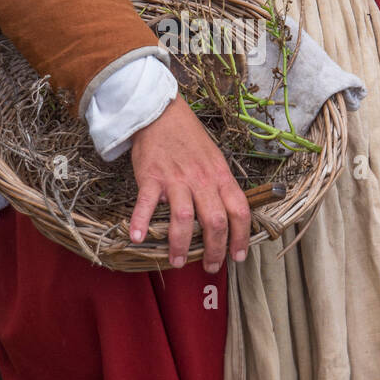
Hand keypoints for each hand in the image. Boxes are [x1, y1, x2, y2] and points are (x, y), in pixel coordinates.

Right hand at [128, 94, 250, 272]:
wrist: (161, 113)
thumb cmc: (189, 139)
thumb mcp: (215, 159)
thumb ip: (220, 186)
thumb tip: (229, 217)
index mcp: (220, 175)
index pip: (239, 210)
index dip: (241, 237)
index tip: (238, 255)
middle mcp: (201, 179)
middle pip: (215, 221)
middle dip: (215, 250)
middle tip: (210, 266)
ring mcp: (175, 179)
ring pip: (184, 218)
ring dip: (181, 245)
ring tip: (178, 261)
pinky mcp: (151, 177)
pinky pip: (146, 203)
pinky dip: (140, 222)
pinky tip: (137, 237)